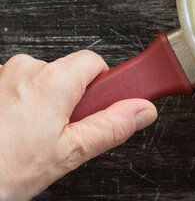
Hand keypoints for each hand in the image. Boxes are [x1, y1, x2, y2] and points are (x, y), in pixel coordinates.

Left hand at [0, 51, 157, 200]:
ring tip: (32, 137)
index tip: (102, 105)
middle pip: (67, 73)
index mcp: (52, 80)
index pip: (95, 62)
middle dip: (72, 99)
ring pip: (41, 82)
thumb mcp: (70, 153)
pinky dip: (20, 105)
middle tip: (63, 132)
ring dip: (44, 103)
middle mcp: (25, 68)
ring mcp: (2, 75)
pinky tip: (13, 133)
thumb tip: (143, 110)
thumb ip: (113, 127)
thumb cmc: (4, 170)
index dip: (102, 86)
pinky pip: (16, 87)